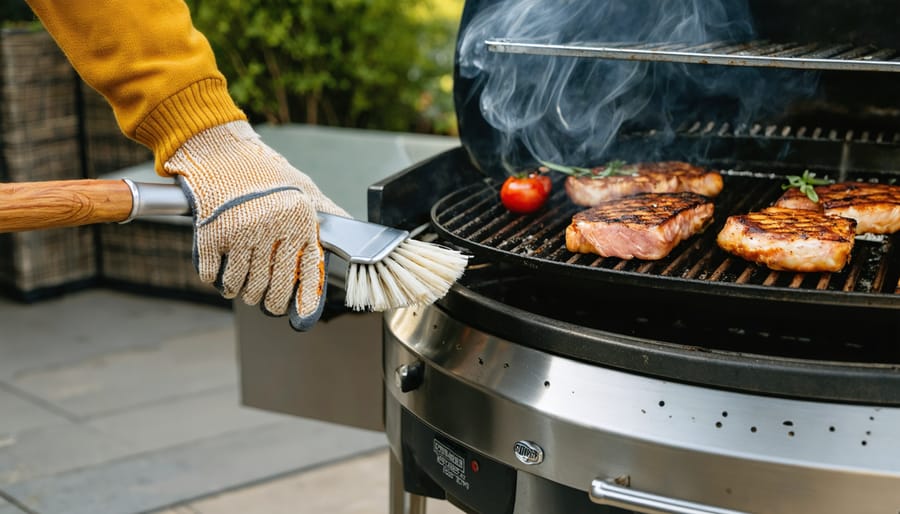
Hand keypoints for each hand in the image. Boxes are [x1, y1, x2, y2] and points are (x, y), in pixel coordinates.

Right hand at [164, 121, 348, 329]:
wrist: (218, 148)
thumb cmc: (263, 171)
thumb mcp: (303, 189)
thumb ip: (326, 212)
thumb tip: (355, 229)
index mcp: (299, 220)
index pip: (305, 273)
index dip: (303, 299)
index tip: (299, 315)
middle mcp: (273, 228)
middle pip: (270, 287)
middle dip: (267, 300)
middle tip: (263, 301)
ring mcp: (240, 232)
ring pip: (240, 286)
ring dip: (239, 291)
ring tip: (240, 286)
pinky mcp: (210, 233)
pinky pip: (212, 275)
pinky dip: (215, 278)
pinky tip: (219, 270)